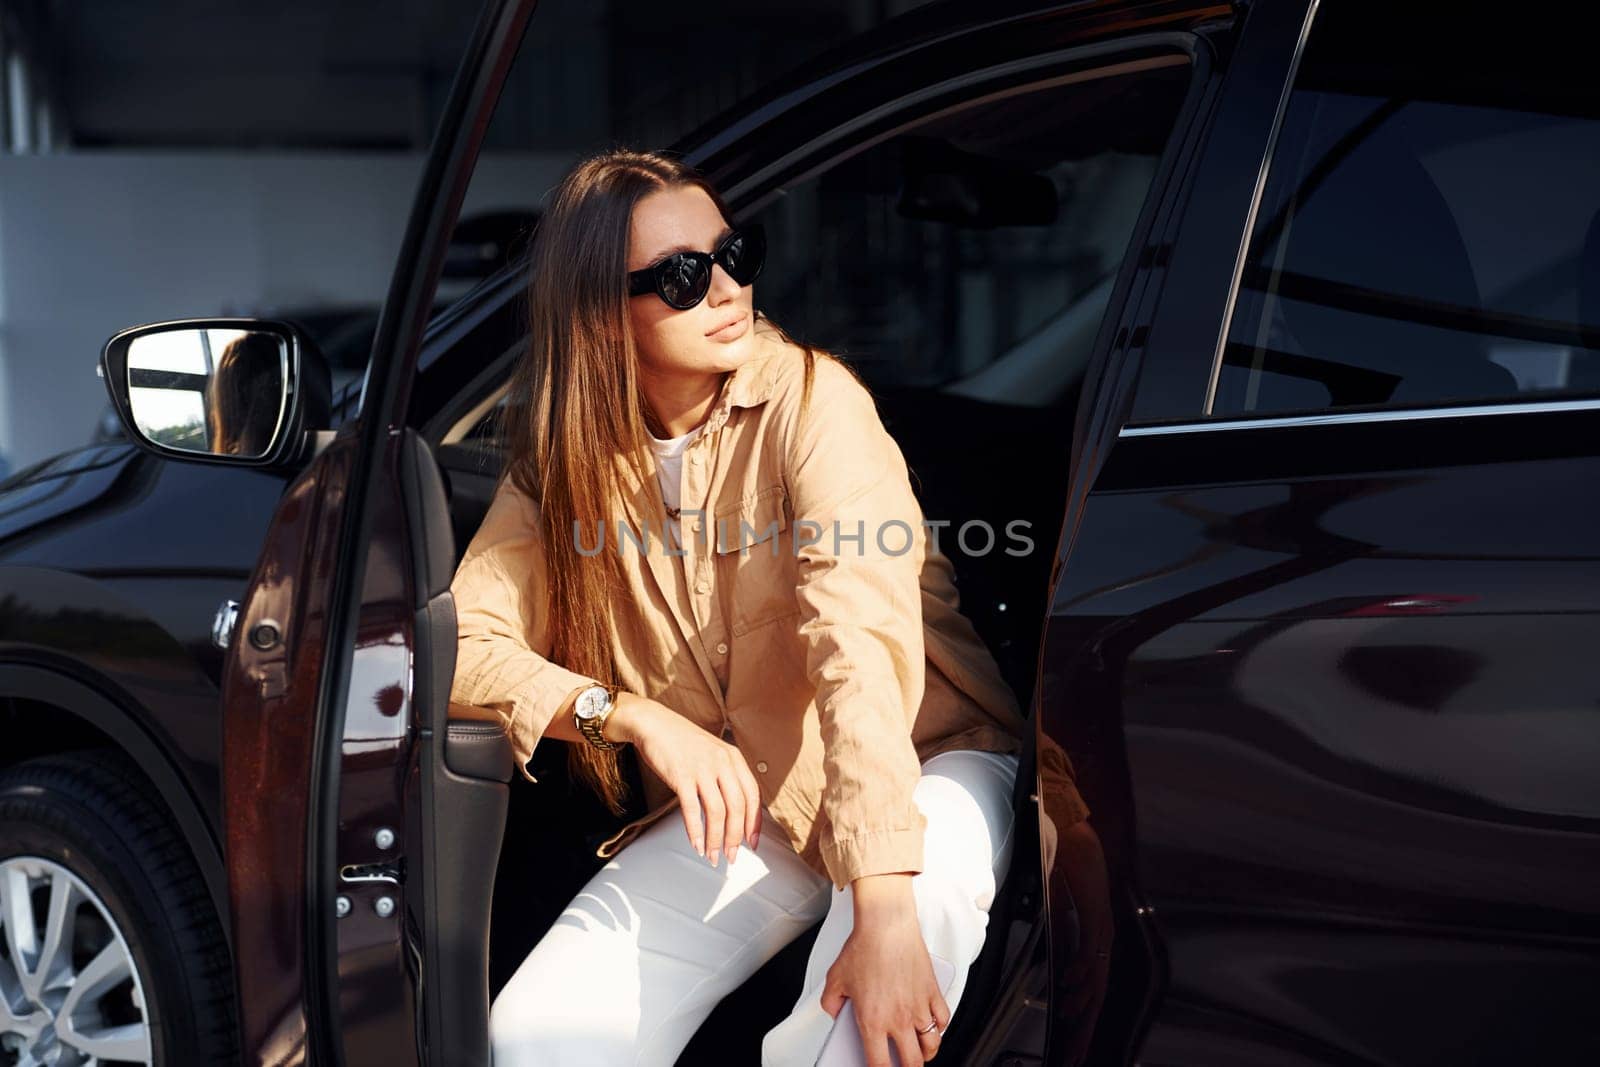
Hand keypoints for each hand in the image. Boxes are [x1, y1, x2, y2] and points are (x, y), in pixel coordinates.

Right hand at [607, 693, 761, 866]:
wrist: (654, 723)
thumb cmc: (682, 742)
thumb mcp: (713, 753)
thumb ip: (726, 776)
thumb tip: (734, 812)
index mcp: (733, 757)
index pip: (753, 795)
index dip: (754, 822)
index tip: (752, 842)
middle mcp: (722, 762)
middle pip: (737, 807)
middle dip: (736, 837)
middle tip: (731, 857)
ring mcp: (702, 769)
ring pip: (717, 812)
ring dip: (716, 839)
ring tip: (712, 856)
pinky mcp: (681, 776)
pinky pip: (692, 809)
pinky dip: (695, 831)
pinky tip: (696, 844)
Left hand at [821, 874, 948, 1064]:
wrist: (887, 924)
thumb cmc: (863, 948)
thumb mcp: (835, 979)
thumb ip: (831, 1003)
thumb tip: (835, 1014)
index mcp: (873, 1021)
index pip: (879, 1064)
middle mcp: (899, 1019)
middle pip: (911, 1063)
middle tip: (901, 1066)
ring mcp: (919, 1007)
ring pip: (931, 1046)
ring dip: (925, 1054)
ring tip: (918, 1052)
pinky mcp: (933, 992)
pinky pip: (943, 1020)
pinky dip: (939, 1028)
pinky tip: (932, 1026)